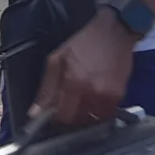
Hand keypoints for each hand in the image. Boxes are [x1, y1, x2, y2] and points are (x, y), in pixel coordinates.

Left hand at [30, 9, 137, 126]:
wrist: (115, 32)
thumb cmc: (84, 43)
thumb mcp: (57, 59)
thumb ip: (47, 88)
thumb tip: (35, 112)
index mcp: (73, 83)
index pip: (63, 117)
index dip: (57, 118)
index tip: (55, 113)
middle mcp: (91, 93)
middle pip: (78, 121)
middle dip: (71, 117)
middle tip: (68, 106)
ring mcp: (108, 96)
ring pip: (92, 120)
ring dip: (85, 115)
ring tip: (83, 102)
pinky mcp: (120, 96)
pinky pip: (106, 113)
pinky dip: (98, 111)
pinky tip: (95, 98)